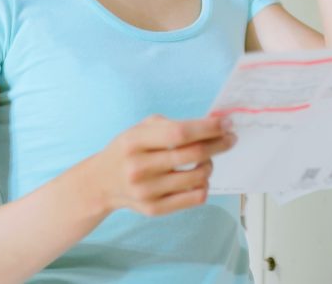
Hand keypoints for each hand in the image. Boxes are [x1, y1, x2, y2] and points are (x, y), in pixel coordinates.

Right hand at [90, 114, 235, 216]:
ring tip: (207, 159)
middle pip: (193, 154)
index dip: (208, 127)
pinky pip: (194, 198)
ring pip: (198, 177)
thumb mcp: (142, 128)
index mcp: (135, 141)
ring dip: (210, 165)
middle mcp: (139, 167)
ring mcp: (146, 191)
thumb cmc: (129, 149)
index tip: (227, 123)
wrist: (101, 182)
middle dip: (219, 144)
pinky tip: (199, 178)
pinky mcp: (153, 209)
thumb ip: (173, 125)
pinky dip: (204, 186)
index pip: (180, 133)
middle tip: (230, 138)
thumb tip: (213, 125)